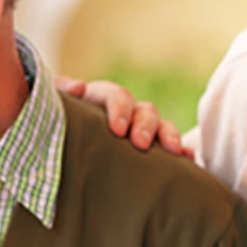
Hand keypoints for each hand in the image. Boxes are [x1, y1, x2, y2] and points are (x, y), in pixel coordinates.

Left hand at [54, 77, 190, 157]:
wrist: (63, 153)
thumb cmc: (59, 126)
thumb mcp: (57, 110)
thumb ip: (61, 95)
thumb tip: (78, 86)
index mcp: (102, 99)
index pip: (117, 96)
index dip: (120, 109)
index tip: (117, 130)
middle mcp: (127, 112)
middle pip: (145, 110)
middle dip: (145, 126)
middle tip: (140, 144)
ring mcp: (142, 130)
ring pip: (163, 126)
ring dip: (170, 136)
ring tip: (174, 152)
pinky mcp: (152, 150)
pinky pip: (173, 148)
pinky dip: (183, 153)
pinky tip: (188, 160)